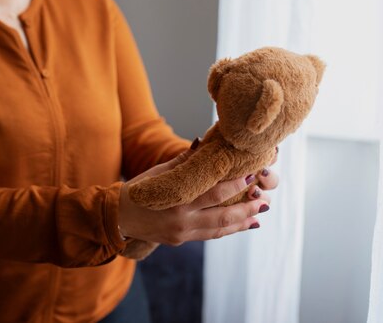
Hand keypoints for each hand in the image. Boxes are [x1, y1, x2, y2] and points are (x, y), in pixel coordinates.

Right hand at [118, 144, 273, 244]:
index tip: (252, 176)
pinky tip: (241, 224)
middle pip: (222, 216)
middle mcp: (182, 221)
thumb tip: (203, 142)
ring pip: (219, 229)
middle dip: (246, 207)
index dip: (234, 186)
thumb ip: (184, 160)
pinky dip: (227, 230)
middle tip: (264, 199)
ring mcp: (182, 233)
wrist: (118, 218)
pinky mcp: (181, 240)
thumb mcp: (159, 172)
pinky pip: (209, 235)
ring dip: (242, 222)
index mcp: (178, 201)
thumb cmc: (138, 190)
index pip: (213, 194)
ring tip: (259, 213)